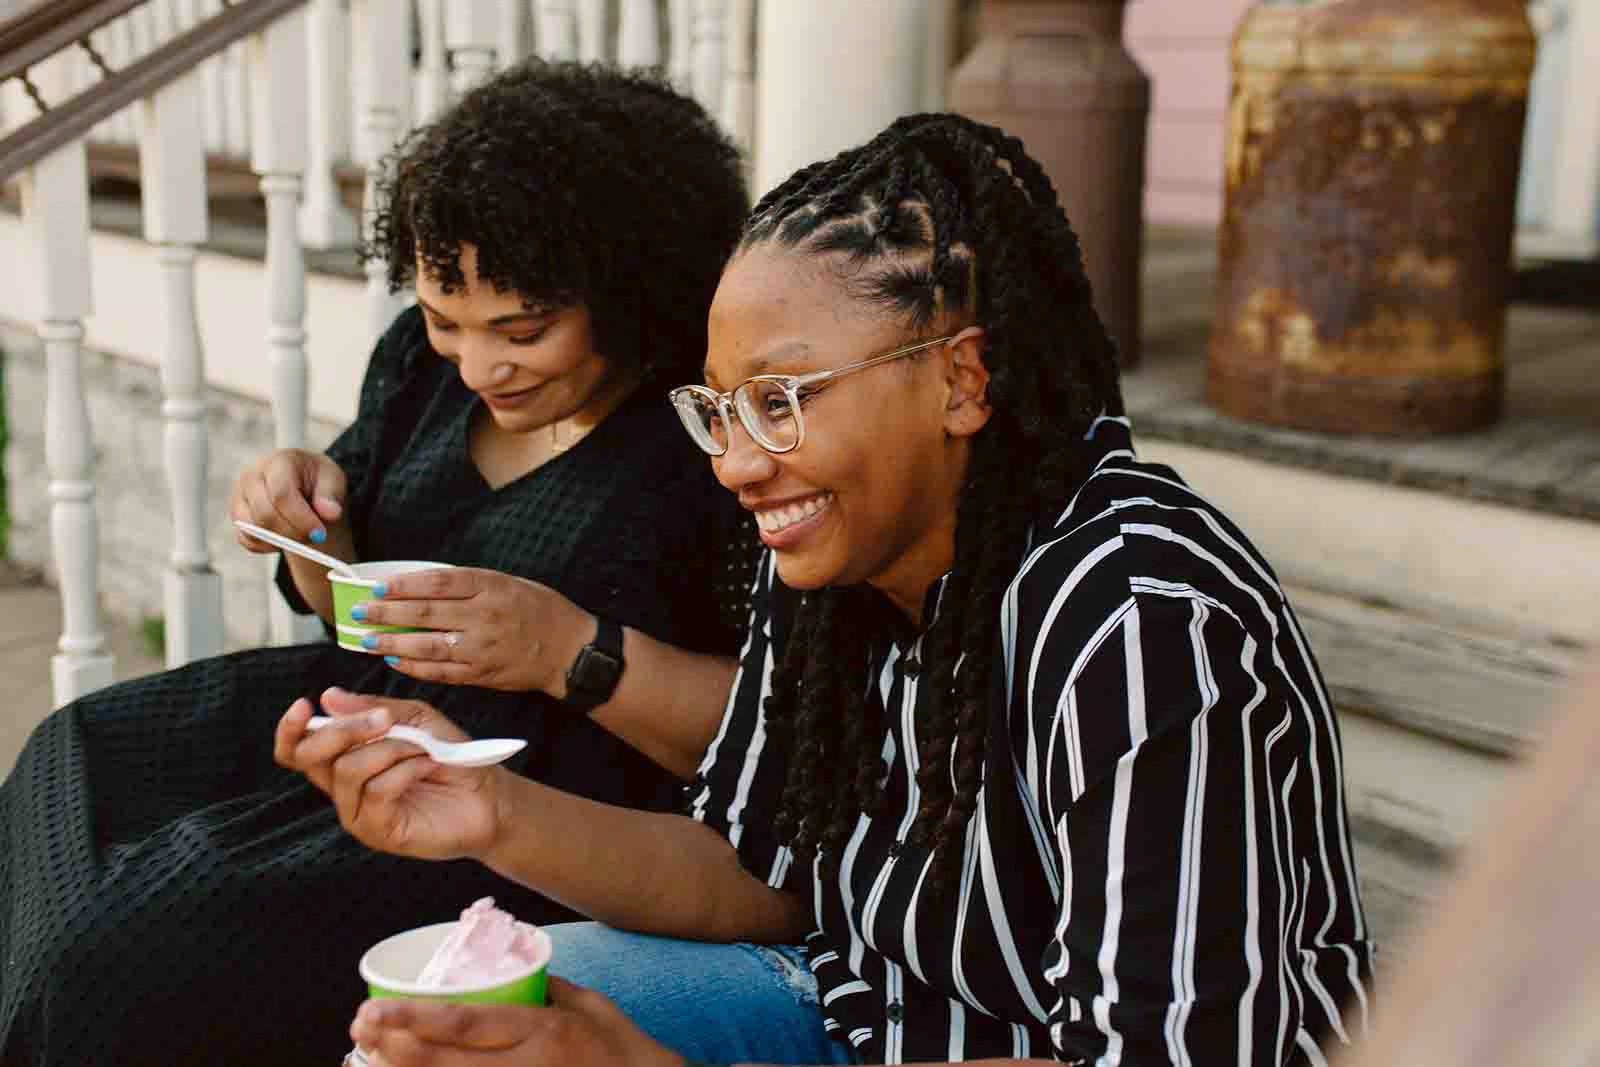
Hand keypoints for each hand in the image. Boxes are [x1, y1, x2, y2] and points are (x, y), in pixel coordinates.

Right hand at [230, 447, 349, 550]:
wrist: (303, 485)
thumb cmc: (318, 481)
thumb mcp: (333, 480)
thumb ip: (332, 495)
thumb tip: (331, 513)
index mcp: (279, 461)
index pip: (281, 494)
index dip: (300, 518)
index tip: (319, 533)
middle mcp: (252, 475)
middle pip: (265, 514)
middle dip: (293, 532)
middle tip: (315, 538)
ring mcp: (239, 496)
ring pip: (254, 529)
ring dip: (282, 540)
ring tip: (302, 532)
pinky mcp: (237, 515)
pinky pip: (248, 540)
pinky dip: (268, 546)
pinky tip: (286, 536)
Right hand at [274, 687, 504, 861]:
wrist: (490, 796)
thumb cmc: (451, 757)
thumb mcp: (416, 720)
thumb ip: (373, 709)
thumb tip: (329, 697)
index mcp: (345, 759)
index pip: (297, 750)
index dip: (291, 730)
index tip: (304, 704)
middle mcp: (344, 789)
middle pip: (311, 758)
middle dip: (344, 730)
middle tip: (384, 719)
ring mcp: (359, 813)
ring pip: (348, 771)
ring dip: (390, 749)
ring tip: (423, 748)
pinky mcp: (379, 832)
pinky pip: (377, 791)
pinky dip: (405, 771)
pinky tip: (428, 766)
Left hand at [349, 976, 685, 1066]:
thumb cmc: (626, 1051)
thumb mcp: (591, 1006)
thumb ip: (547, 990)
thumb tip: (508, 971)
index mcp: (544, 1032)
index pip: (465, 1023)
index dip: (413, 1019)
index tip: (373, 1010)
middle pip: (446, 1062)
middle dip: (395, 1048)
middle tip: (359, 1030)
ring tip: (370, 1060)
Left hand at [351, 567, 589, 694]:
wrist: (569, 651)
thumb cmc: (538, 609)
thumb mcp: (507, 582)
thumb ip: (468, 583)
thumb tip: (418, 584)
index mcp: (491, 587)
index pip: (437, 582)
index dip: (403, 585)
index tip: (378, 587)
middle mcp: (485, 617)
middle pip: (425, 614)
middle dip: (386, 614)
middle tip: (360, 613)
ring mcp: (482, 649)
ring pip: (427, 646)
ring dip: (392, 643)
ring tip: (367, 640)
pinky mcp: (481, 675)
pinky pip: (440, 671)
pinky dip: (414, 666)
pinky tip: (395, 660)